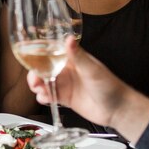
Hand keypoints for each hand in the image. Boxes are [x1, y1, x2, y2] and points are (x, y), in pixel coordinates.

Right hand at [27, 37, 148, 142]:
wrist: (117, 109)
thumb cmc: (110, 86)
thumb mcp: (92, 69)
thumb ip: (78, 56)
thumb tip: (69, 39)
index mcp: (73, 58)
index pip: (52, 52)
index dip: (39, 53)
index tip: (31, 56)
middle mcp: (67, 70)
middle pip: (44, 68)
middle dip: (36, 72)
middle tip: (34, 79)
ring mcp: (65, 84)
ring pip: (45, 82)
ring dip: (38, 85)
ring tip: (39, 89)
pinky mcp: (65, 98)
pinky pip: (49, 96)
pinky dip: (44, 97)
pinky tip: (45, 98)